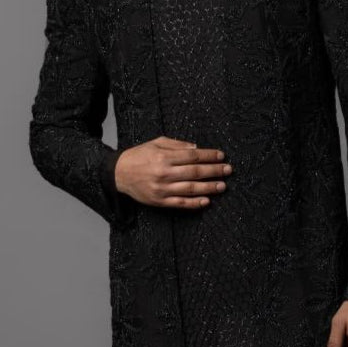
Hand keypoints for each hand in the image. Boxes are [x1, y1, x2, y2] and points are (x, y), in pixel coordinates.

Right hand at [114, 137, 232, 207]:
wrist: (118, 174)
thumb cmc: (139, 156)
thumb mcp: (156, 143)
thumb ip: (176, 145)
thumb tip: (196, 148)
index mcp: (164, 157)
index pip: (192, 156)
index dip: (209, 155)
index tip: (221, 155)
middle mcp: (164, 173)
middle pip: (195, 172)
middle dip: (214, 171)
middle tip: (228, 170)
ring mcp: (162, 189)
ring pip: (191, 189)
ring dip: (209, 187)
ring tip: (223, 186)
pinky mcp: (159, 201)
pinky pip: (180, 203)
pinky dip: (194, 203)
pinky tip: (207, 201)